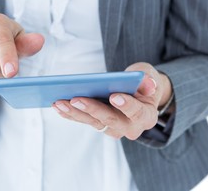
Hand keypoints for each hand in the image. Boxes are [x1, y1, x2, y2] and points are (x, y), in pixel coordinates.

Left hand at [53, 62, 172, 139]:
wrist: (138, 95)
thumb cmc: (142, 84)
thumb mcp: (149, 77)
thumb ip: (148, 80)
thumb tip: (149, 84)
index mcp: (146, 116)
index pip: (137, 112)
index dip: (126, 105)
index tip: (114, 96)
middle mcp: (130, 127)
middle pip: (110, 120)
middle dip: (92, 109)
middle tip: (76, 99)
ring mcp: (113, 129)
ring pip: (93, 122)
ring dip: (75, 113)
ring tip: (59, 102)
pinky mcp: (100, 126)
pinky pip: (84, 121)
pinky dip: (70, 114)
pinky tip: (58, 106)